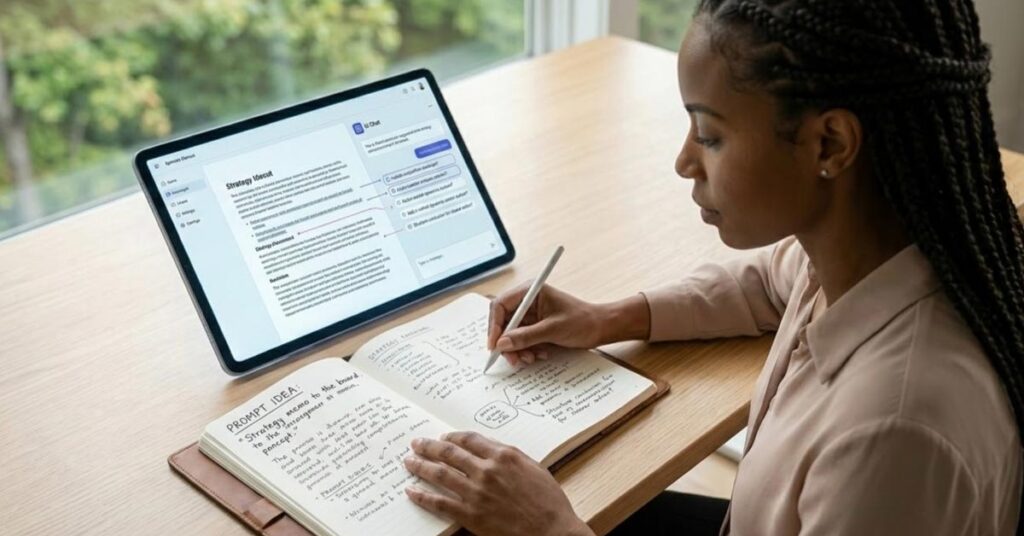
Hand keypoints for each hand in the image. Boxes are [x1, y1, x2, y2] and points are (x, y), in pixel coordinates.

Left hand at [403, 432, 593, 535]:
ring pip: (440, 474)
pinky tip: (412, 492)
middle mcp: (486, 470)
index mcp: (503, 456)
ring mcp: (476, 492)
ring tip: (409, 462)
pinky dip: (423, 496)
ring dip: (421, 466)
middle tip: (416, 443)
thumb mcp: (534, 468)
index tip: (443, 437)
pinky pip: (440, 503)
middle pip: (450, 452)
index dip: (452, 437)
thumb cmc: (548, 502)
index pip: (469, 439)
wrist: (551, 531)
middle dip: (429, 446)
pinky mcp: (470, 515)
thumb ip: (511, 457)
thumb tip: (492, 450)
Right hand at [487, 282, 604, 365]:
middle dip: (507, 342)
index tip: (495, 345)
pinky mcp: (535, 326)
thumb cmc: (582, 321)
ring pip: (511, 334)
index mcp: (530, 291)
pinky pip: (522, 340)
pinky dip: (527, 350)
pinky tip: (540, 354)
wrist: (601, 328)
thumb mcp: (553, 329)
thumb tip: (502, 343)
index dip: (495, 326)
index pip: (500, 305)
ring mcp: (531, 314)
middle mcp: (527, 301)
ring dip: (518, 349)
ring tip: (531, 358)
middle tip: (513, 359)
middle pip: (503, 322)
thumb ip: (526, 336)